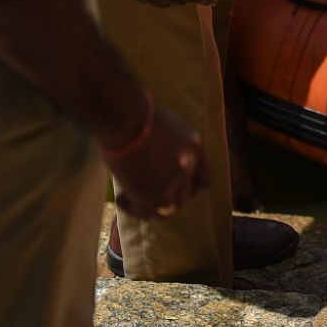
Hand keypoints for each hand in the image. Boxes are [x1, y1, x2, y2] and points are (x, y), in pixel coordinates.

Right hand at [105, 101, 210, 217]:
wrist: (124, 118)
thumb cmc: (142, 114)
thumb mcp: (172, 126)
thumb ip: (176, 146)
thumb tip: (167, 157)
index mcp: (195, 149)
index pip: (204, 181)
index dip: (191, 188)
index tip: (177, 187)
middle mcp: (188, 168)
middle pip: (185, 198)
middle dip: (170, 200)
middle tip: (153, 195)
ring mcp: (169, 183)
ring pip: (167, 209)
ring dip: (151, 206)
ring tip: (135, 199)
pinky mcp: (146, 194)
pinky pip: (143, 212)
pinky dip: (132, 208)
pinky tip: (122, 199)